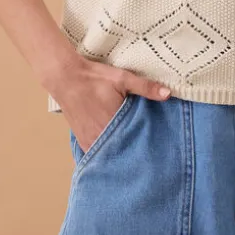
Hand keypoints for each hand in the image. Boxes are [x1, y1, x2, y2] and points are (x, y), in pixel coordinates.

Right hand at [51, 57, 170, 155]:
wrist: (66, 78)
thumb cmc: (95, 78)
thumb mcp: (123, 79)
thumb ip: (146, 87)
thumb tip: (168, 94)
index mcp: (114, 124)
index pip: (136, 142)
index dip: (146, 145)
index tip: (156, 149)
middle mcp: (101, 137)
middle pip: (123, 152)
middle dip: (134, 153)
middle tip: (147, 155)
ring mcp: (90, 141)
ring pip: (109, 155)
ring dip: (120, 154)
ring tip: (132, 154)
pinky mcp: (82, 141)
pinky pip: (96, 155)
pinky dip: (106, 154)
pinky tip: (115, 152)